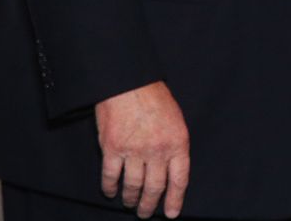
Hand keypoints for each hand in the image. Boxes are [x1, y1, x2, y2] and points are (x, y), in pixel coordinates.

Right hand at [95, 80, 189, 218]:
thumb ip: (174, 144)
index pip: (179, 179)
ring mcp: (134, 150)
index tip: (172, 213)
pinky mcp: (112, 148)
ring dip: (130, 198)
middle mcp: (157, 150)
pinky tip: (111, 192)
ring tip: (130, 203)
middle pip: (155, 187)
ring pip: (133, 185)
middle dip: (150, 204)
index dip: (175, 199)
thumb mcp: (176, 120)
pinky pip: (111, 176)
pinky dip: (110, 187)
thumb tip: (171, 168)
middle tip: (146, 213)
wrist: (129, 82)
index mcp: (177, 142)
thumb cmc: (155, 98)